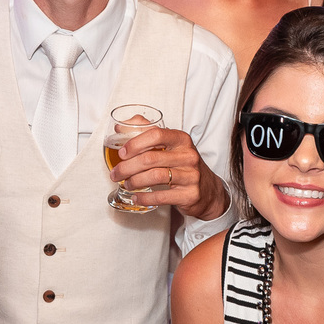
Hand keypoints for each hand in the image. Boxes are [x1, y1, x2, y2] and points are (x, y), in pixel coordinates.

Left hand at [109, 126, 228, 220]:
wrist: (207, 190)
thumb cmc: (183, 165)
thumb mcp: (170, 145)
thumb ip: (146, 131)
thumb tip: (120, 126)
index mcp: (182, 139)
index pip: (156, 134)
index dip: (135, 143)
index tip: (122, 152)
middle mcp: (188, 155)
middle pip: (150, 158)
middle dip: (127, 167)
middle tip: (116, 173)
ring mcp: (191, 175)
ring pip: (155, 176)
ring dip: (135, 181)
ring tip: (126, 184)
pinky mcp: (190, 194)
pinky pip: (162, 196)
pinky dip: (145, 197)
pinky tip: (136, 197)